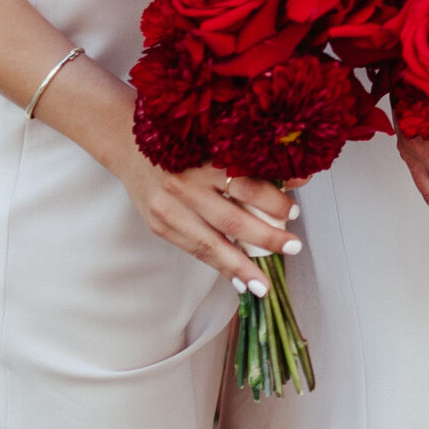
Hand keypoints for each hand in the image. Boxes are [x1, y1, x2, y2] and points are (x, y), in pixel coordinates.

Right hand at [119, 157, 302, 292]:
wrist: (129, 146)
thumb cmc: (184, 144)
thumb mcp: (218, 145)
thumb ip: (255, 163)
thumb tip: (299, 179)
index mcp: (204, 161)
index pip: (245, 186)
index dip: (272, 201)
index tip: (294, 212)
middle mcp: (185, 186)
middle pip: (231, 219)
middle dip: (265, 238)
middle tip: (292, 247)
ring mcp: (168, 209)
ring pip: (210, 244)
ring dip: (240, 267)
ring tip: (262, 284)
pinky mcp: (159, 225)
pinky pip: (193, 250)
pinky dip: (217, 266)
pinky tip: (236, 279)